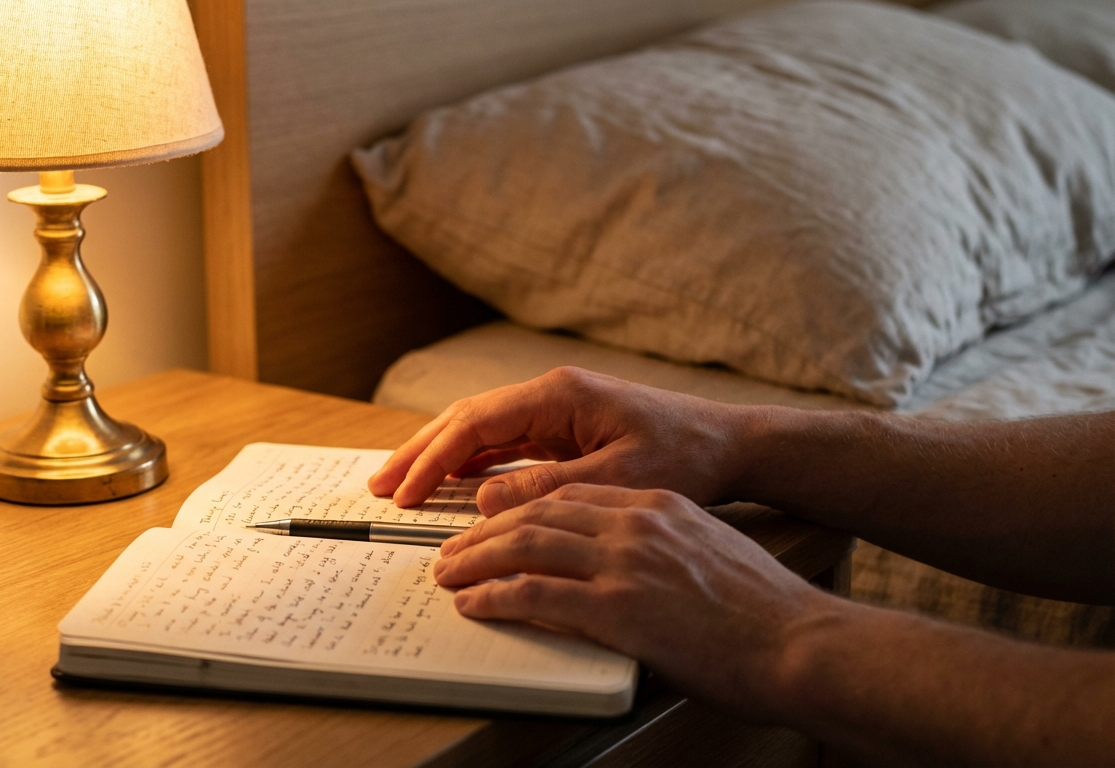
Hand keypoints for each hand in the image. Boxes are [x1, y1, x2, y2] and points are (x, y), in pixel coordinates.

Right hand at [368, 367, 750, 513]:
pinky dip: (470, 461)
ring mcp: (555, 410)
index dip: (433, 459)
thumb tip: (483, 498)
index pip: (476, 424)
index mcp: (559, 396)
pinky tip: (450, 482)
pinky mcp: (564, 428)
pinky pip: (502, 442)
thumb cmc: (686, 457)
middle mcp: (551, 394)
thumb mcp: (618, 479)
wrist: (729, 444)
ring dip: (438, 455)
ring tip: (399, 483)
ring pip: (479, 429)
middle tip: (380, 485)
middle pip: (466, 419)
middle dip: (420, 452)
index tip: (404, 492)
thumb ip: (549, 488)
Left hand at [432, 483, 834, 719]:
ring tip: (450, 574)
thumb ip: (660, 547)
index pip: (568, 494)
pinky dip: (495, 597)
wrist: (801, 641)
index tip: (495, 524)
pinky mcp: (618, 607)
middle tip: (455, 549)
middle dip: (485, 531)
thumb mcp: (707, 554)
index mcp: (656, 505)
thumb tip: (623, 564)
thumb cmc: (764, 611)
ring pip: (525, 546)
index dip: (520, 509)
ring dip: (476, 560)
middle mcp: (635, 522)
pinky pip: (535, 594)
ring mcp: (625, 562)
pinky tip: (474, 605)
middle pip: (536, 513)